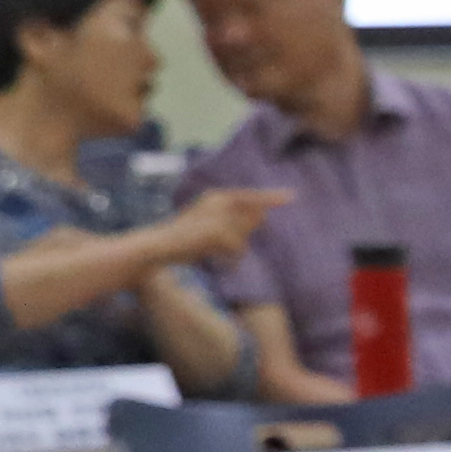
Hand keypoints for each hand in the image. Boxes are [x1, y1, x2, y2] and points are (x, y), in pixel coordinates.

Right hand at [158, 184, 280, 268]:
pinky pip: (237, 247)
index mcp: (216, 196)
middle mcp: (218, 200)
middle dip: (243, 234)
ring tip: (207, 247)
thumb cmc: (185, 240)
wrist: (157, 246)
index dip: (271, 197)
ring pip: (244, 236)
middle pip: (252, 219)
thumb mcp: (213, 227)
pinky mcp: (216, 231)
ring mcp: (217, 214)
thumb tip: (263, 216)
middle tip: (213, 240)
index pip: (249, 196)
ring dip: (232, 247)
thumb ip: (237, 222)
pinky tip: (210, 255)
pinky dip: (228, 255)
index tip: (293, 196)